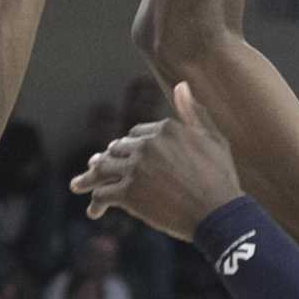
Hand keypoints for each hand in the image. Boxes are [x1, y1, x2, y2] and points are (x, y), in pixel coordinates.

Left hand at [71, 81, 241, 240]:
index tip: (123, 157)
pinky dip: (96, 203)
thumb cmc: (221, 178)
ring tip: (78, 185)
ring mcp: (135, 168)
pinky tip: (94, 212)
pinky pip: (103, 194)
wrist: (219, 213)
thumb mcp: (212, 138)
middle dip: (105, 160)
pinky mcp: (128, 193)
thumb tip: (180, 85)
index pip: (135, 135)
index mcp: (164, 129)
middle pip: (116, 150)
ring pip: (102, 169)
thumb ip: (194, 112)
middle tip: (93, 169)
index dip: (129, 147)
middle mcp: (146, 145)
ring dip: (89, 178)